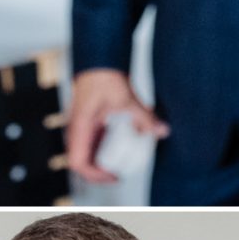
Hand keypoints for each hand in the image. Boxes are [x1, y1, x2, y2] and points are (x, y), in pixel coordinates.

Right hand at [64, 68, 168, 182]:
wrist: (98, 63)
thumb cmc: (103, 77)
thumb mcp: (126, 100)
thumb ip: (144, 117)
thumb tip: (160, 131)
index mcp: (80, 127)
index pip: (78, 162)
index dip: (94, 175)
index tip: (112, 176)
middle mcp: (77, 130)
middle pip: (82, 162)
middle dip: (99, 173)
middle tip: (118, 175)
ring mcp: (82, 128)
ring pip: (87, 154)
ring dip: (101, 162)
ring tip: (120, 165)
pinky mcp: (89, 124)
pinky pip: (94, 143)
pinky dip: (106, 150)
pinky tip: (122, 148)